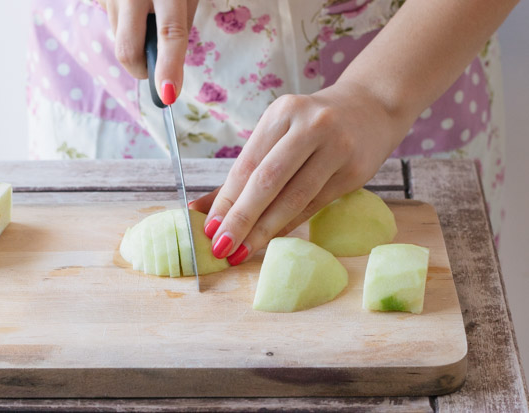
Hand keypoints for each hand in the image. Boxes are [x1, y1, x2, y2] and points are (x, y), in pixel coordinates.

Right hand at [97, 0, 197, 103]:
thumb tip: (167, 75)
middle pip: (128, 51)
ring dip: (135, 46)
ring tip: (147, 20)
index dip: (168, 67)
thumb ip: (179, 31)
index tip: (168, 95)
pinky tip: (134, 9)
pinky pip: (112, 28)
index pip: (169, 34)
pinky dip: (126, 29)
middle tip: (156, 67)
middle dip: (142, 70)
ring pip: (120, 43)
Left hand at [190, 81, 412, 265]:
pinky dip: (289, 225)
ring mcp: (336, 148)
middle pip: (268, 181)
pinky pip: (315, 205)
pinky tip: (271, 239)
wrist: (371, 109)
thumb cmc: (311, 127)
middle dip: (241, 218)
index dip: (226, 200)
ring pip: (294, 198)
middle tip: (221, 247)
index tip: (208, 229)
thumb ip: (242, 173)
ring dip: (264, 230)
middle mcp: (310, 126)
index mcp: (282, 113)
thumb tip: (199, 209)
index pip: (247, 164)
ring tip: (242, 251)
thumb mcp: (277, 134)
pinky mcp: (354, 172)